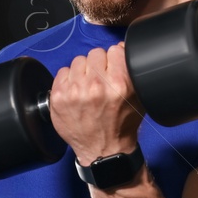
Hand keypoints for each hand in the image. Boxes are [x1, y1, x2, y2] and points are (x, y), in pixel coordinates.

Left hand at [49, 45, 142, 161]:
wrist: (103, 150)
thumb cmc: (121, 125)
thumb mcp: (138, 98)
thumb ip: (131, 70)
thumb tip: (121, 47)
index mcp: (119, 84)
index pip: (114, 50)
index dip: (114, 59)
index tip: (112, 68)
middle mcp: (96, 86)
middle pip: (95, 53)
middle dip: (98, 65)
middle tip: (99, 80)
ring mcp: (75, 91)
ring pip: (78, 61)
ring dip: (83, 71)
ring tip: (87, 87)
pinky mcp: (59, 97)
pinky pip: (62, 72)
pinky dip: (68, 80)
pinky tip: (75, 92)